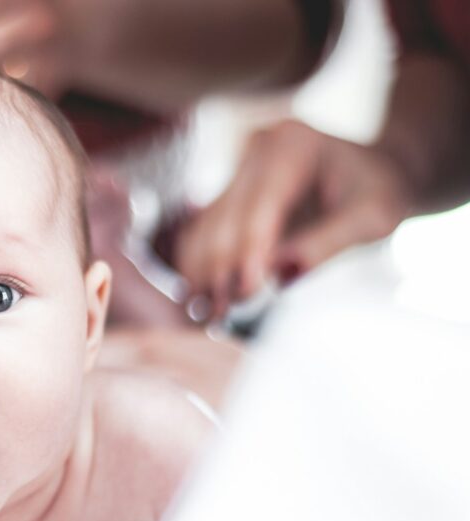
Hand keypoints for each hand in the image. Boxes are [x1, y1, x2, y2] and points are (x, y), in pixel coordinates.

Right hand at [176, 120, 412, 317]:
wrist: (373, 172)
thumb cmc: (380, 192)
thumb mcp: (376, 216)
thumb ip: (330, 242)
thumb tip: (282, 275)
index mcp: (292, 145)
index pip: (259, 209)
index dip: (248, 255)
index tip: (244, 296)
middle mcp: (255, 151)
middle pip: (224, 221)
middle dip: (220, 271)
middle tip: (218, 316)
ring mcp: (236, 170)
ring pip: (205, 229)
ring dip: (202, 274)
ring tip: (203, 315)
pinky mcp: (227, 193)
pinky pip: (203, 234)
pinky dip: (199, 267)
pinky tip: (201, 298)